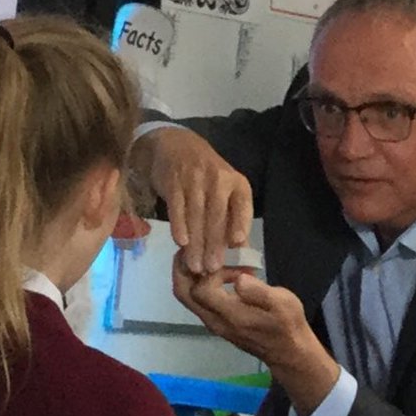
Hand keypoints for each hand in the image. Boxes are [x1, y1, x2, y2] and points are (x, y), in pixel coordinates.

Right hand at [131, 126, 252, 273]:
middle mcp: (218, 179)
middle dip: (214, 244)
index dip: (240, 223)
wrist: (176, 146)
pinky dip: (179, 226)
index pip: (241, 205)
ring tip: (195, 265)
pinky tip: (180, 243)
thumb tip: (239, 253)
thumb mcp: (225, 191)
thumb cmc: (206, 178)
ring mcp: (194, 179)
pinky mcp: (174, 181)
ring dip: (196, 242)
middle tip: (211, 269)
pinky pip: (177, 207)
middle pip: (216, 215)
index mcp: (237, 183)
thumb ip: (232, 218)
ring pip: (196, 215)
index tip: (237, 244)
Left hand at [173, 254, 339, 415]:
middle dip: (183, 268)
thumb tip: (238, 279)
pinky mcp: (216, 321)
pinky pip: (198, 299)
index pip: (201, 290)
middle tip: (196, 247)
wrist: (287, 353)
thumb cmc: (288, 326)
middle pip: (183, 293)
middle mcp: (215, 320)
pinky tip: (222, 271)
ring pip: (187, 297)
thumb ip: (259, 292)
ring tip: (210, 256)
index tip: (229, 262)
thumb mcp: (283, 304)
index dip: (209, 270)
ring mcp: (213, 322)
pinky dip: (201, 281)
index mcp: (230, 316)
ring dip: (191, 274)